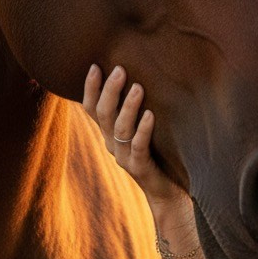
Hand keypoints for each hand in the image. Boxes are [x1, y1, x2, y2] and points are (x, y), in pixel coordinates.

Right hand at [82, 63, 186, 209]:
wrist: (167, 193)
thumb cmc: (159, 155)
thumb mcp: (142, 129)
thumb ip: (135, 110)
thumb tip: (143, 76)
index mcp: (109, 133)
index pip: (91, 108)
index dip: (90, 88)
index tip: (96, 65)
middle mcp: (112, 144)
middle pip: (103, 114)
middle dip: (109, 90)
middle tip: (120, 69)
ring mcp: (124, 157)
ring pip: (120, 129)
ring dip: (128, 106)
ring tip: (138, 87)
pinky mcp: (140, 168)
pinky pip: (139, 146)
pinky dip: (143, 129)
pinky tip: (150, 115)